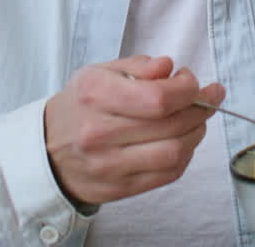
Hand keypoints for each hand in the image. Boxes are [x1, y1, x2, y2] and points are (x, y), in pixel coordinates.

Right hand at [43, 54, 224, 205]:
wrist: (45, 151)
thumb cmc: (79, 107)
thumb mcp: (98, 74)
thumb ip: (137, 66)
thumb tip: (168, 68)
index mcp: (95, 95)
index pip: (158, 97)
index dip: (188, 89)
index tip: (193, 82)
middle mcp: (99, 132)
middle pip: (171, 125)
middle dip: (201, 108)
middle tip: (209, 97)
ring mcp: (109, 164)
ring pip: (174, 152)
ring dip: (196, 133)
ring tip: (197, 119)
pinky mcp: (119, 188)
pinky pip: (168, 175)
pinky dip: (185, 155)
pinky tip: (183, 140)